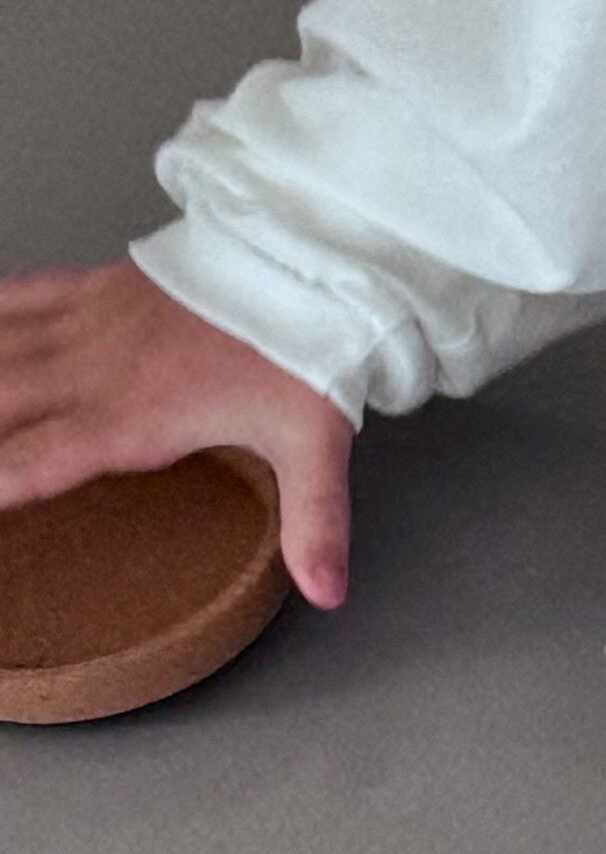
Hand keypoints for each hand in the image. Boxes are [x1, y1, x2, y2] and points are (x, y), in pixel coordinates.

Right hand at [0, 257, 351, 607]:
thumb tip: (327, 592)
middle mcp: (94, 372)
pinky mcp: (90, 291)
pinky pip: (14, 298)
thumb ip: (316, 524)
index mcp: (134, 416)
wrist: (308, 260)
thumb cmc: (304, 353)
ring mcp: (86, 326)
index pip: (37, 460)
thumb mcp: (319, 445)